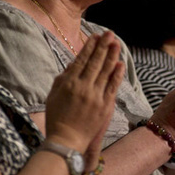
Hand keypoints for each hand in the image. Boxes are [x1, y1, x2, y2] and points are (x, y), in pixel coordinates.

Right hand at [44, 32, 124, 152]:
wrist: (66, 141)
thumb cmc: (56, 117)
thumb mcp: (54, 95)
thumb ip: (63, 78)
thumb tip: (74, 62)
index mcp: (68, 84)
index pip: (81, 60)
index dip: (89, 47)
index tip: (95, 36)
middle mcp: (83, 87)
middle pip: (96, 62)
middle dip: (103, 46)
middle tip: (109, 33)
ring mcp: (95, 96)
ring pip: (106, 71)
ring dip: (112, 55)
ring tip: (116, 43)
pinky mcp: (105, 105)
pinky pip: (113, 86)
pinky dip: (117, 74)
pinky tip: (120, 63)